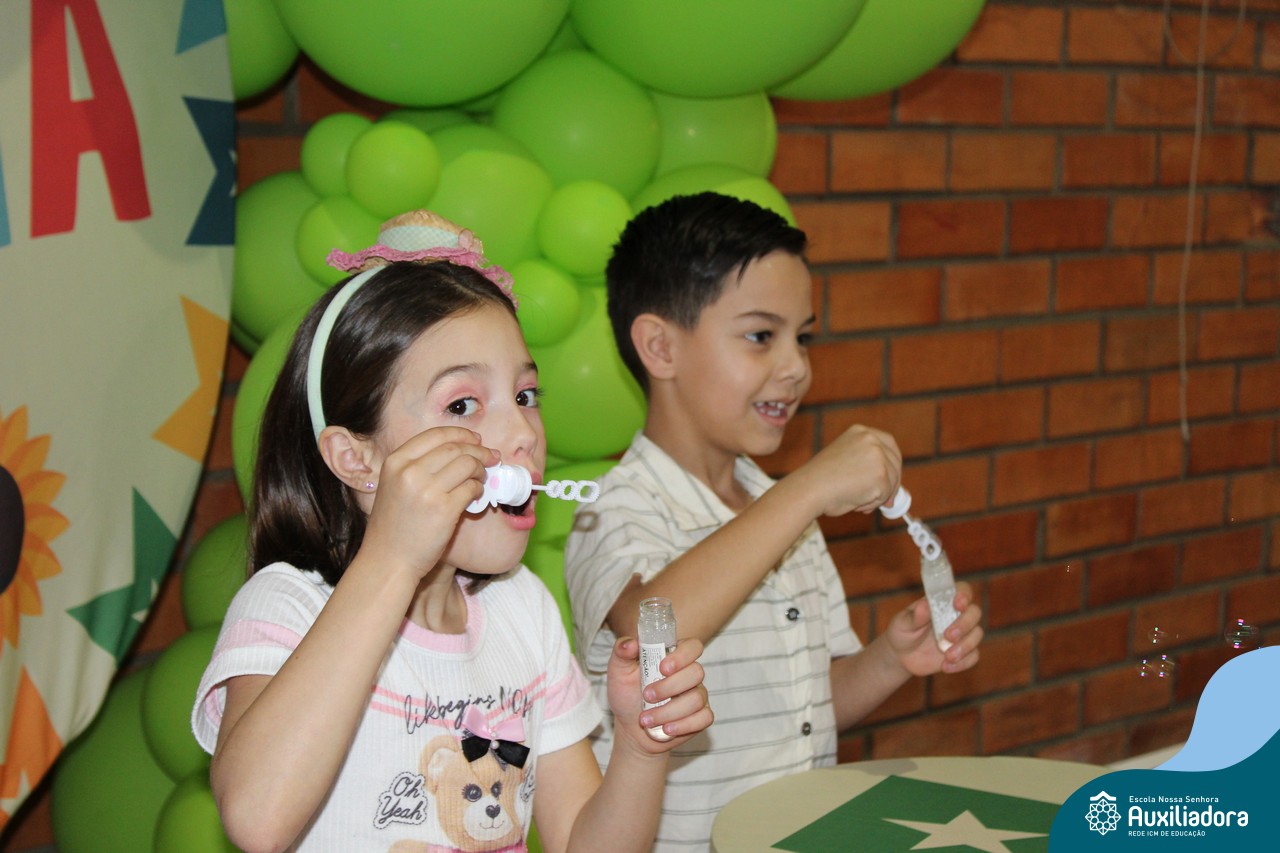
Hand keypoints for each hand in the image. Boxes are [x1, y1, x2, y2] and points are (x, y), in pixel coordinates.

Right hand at [361, 426, 498, 578]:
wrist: (388, 560)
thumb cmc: (394, 525)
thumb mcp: (394, 485)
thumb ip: (417, 466)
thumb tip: (460, 449)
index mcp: (395, 461)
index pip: (436, 434)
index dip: (461, 434)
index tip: (476, 440)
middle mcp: (409, 471)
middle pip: (455, 447)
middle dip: (478, 450)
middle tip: (491, 457)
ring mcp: (426, 490)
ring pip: (467, 464)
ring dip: (481, 469)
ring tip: (482, 478)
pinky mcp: (444, 509)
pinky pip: (471, 488)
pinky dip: (478, 489)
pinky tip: (476, 495)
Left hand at [606, 637, 711, 753]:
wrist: (630, 728)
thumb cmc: (626, 696)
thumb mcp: (618, 672)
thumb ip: (621, 652)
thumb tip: (631, 643)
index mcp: (674, 657)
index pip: (692, 646)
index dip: (682, 655)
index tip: (662, 668)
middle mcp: (689, 675)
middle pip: (696, 672)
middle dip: (669, 687)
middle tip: (646, 696)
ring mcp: (698, 695)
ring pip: (696, 699)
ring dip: (668, 711)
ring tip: (646, 719)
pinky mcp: (701, 717)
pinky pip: (704, 718)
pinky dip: (683, 725)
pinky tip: (666, 729)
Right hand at [794, 424, 901, 517]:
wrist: (809, 489)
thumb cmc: (820, 481)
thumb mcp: (844, 460)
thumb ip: (865, 465)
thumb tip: (888, 485)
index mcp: (860, 431)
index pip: (888, 443)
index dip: (892, 463)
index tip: (892, 479)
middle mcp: (871, 439)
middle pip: (895, 463)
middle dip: (892, 484)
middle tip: (886, 501)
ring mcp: (878, 456)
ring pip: (891, 482)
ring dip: (877, 496)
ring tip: (855, 499)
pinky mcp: (881, 475)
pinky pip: (885, 495)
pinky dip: (873, 503)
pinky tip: (855, 501)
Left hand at [885, 582, 982, 676]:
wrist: (901, 656)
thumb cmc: (902, 631)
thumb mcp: (903, 623)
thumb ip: (915, 616)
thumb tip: (924, 604)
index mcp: (942, 601)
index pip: (962, 589)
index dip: (964, 594)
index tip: (957, 604)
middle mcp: (956, 615)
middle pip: (974, 612)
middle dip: (965, 624)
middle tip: (948, 636)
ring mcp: (962, 634)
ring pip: (977, 634)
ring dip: (965, 646)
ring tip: (947, 656)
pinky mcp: (963, 652)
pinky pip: (974, 656)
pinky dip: (963, 662)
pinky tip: (945, 666)